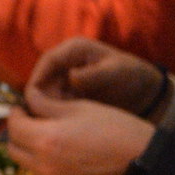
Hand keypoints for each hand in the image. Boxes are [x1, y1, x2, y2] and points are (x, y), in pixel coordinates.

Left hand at [8, 89, 153, 174]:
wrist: (140, 161)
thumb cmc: (114, 128)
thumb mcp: (79, 108)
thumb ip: (46, 105)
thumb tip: (28, 99)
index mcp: (45, 140)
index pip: (14, 126)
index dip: (15, 112)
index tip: (23, 104)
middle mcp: (42, 164)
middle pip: (13, 148)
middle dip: (17, 131)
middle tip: (31, 116)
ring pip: (24, 162)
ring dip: (26, 146)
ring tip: (44, 130)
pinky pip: (38, 171)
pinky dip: (38, 158)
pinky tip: (56, 146)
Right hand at [26, 38, 165, 115]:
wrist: (142, 93)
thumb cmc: (130, 76)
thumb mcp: (115, 72)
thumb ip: (94, 75)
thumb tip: (71, 77)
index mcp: (74, 49)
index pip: (47, 61)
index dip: (37, 79)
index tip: (33, 99)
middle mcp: (65, 62)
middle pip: (41, 79)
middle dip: (40, 98)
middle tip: (47, 116)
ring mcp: (64, 79)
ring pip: (44, 95)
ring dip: (46, 108)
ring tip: (57, 122)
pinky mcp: (66, 94)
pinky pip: (52, 105)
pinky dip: (54, 114)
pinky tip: (62, 125)